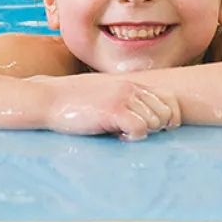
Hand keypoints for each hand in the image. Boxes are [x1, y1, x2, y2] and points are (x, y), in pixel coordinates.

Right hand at [33, 75, 180, 139]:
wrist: (49, 100)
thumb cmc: (76, 103)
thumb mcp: (107, 96)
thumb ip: (128, 102)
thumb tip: (149, 122)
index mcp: (132, 84)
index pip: (170, 98)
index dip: (172, 117)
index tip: (163, 129)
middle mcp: (130, 88)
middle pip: (165, 113)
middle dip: (156, 128)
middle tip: (134, 133)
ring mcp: (122, 97)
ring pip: (154, 122)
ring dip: (141, 133)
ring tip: (121, 134)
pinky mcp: (112, 110)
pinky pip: (140, 129)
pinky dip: (133, 137)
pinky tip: (117, 137)